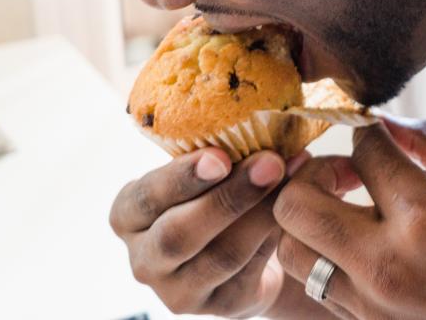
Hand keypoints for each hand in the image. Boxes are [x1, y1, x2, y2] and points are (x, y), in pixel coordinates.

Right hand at [109, 147, 307, 316]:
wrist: (241, 248)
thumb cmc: (217, 192)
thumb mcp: (207, 171)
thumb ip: (224, 149)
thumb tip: (273, 124)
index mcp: (130, 213)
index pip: (147, 196)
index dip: (183, 176)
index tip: (221, 156)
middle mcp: (144, 257)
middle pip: (179, 233)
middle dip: (228, 196)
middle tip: (271, 163)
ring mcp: (176, 289)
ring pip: (220, 256)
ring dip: (262, 214)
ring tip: (293, 178)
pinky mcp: (216, 306)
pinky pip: (248, 272)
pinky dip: (274, 235)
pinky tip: (295, 209)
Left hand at [273, 118, 425, 318]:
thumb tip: (384, 121)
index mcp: (424, 216)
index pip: (362, 150)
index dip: (369, 133)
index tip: (380, 139)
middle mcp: (387, 265)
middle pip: (294, 204)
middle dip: (312, 174)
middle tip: (345, 174)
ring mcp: (374, 307)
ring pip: (293, 253)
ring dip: (311, 223)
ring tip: (347, 214)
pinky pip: (320, 289)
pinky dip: (329, 260)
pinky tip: (362, 248)